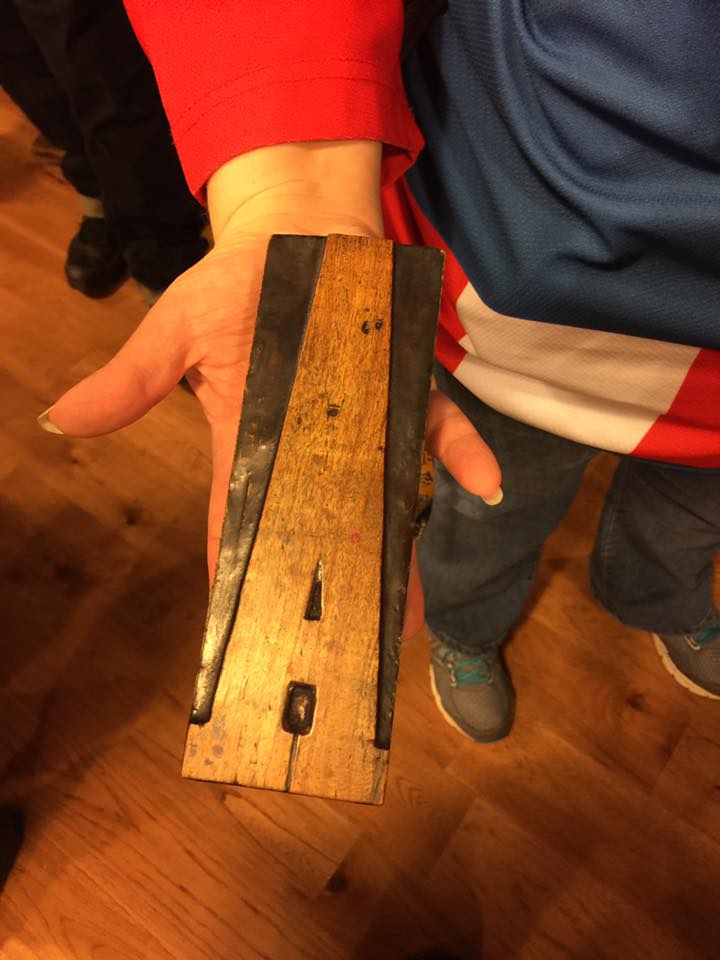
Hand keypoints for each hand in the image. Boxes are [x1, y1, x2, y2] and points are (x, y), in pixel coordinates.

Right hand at [39, 141, 501, 640]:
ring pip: (386, 495)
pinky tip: (485, 485)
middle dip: (333, 585)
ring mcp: (364, 417)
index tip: (251, 634)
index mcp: (253, 440)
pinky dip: (464, 453)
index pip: (245, 521)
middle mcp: (314, 443)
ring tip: (412, 612)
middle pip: (325, 526)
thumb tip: (61, 421)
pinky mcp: (405, 384)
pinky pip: (440, 426)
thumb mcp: (172, 331)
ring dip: (402, 548)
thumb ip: (131, 383)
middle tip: (348, 647)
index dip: (246, 577)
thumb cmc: (231, 285)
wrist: (293, 233)